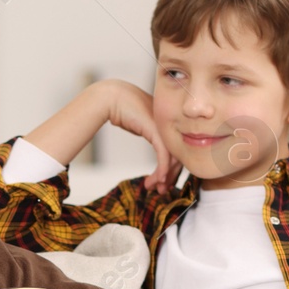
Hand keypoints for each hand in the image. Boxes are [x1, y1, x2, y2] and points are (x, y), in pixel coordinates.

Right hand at [22, 79, 181, 190]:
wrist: (110, 98)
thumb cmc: (121, 109)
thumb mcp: (140, 123)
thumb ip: (149, 132)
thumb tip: (152, 142)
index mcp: (168, 123)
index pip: (176, 149)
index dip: (171, 168)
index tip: (163, 181)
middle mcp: (168, 126)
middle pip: (178, 156)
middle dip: (170, 176)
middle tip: (162, 190)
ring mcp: (163, 128)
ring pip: (172, 158)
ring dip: (164, 176)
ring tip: (157, 188)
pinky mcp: (156, 131)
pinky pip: (164, 156)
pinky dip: (162, 170)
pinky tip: (157, 180)